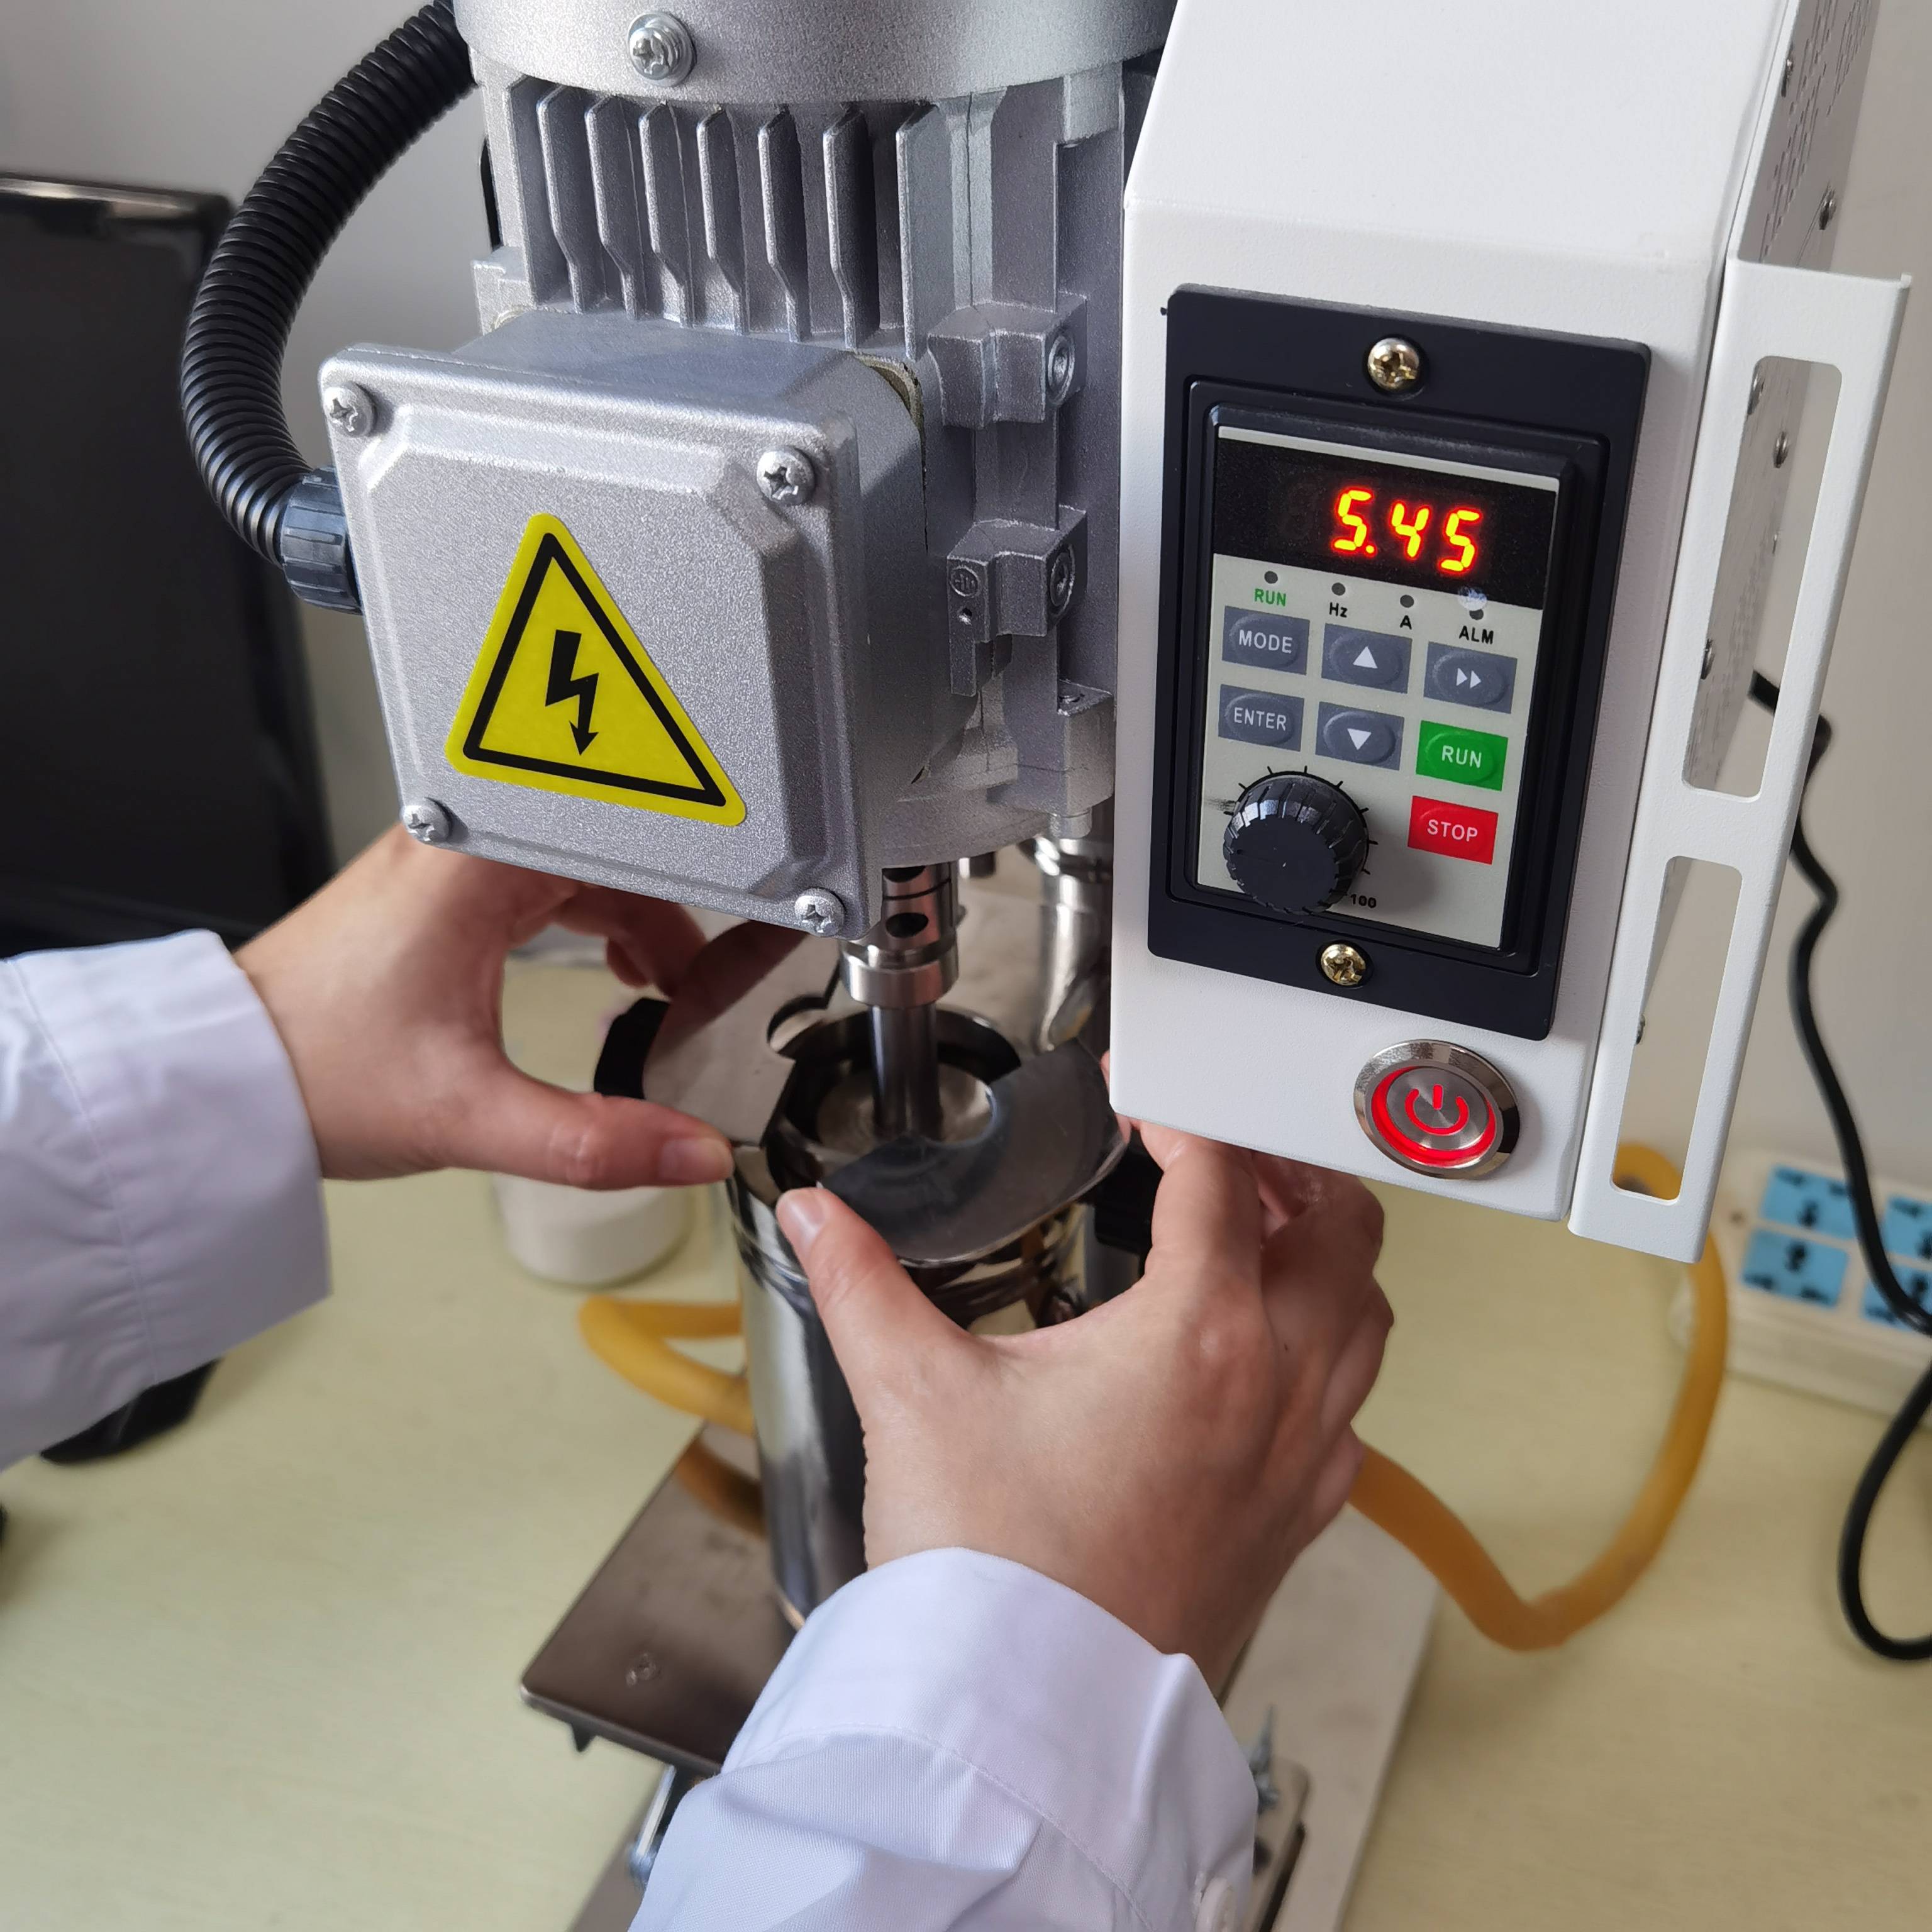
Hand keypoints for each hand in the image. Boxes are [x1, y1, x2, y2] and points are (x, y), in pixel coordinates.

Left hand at [238, 826, 732, 1187]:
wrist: (227, 1078)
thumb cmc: (312, 1071)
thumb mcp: (470, 1115)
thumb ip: (593, 1142)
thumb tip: (690, 1151)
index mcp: (481, 858)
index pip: (630, 827)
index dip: (708, 866)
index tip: (758, 902)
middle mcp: (465, 835)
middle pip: (618, 839)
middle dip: (681, 903)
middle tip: (722, 970)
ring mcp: (450, 855)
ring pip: (587, 857)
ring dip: (640, 913)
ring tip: (672, 983)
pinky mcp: (440, 884)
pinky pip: (552, 872)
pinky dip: (597, 914)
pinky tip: (615, 964)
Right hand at [776, 1125, 1390, 1686]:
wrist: (1022, 1718)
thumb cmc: (990, 1569)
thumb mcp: (914, 1395)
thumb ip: (863, 1283)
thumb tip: (816, 1215)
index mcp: (1199, 1336)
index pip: (1220, 1175)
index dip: (1179, 1113)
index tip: (1138, 1101)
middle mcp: (1273, 1391)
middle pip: (1339, 1230)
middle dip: (1286, 1171)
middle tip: (1219, 1153)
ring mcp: (1297, 1462)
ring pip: (1365, 1319)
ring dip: (1326, 1257)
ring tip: (1257, 1232)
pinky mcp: (1292, 1523)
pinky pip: (1352, 1416)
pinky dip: (1328, 1361)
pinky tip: (1266, 1364)